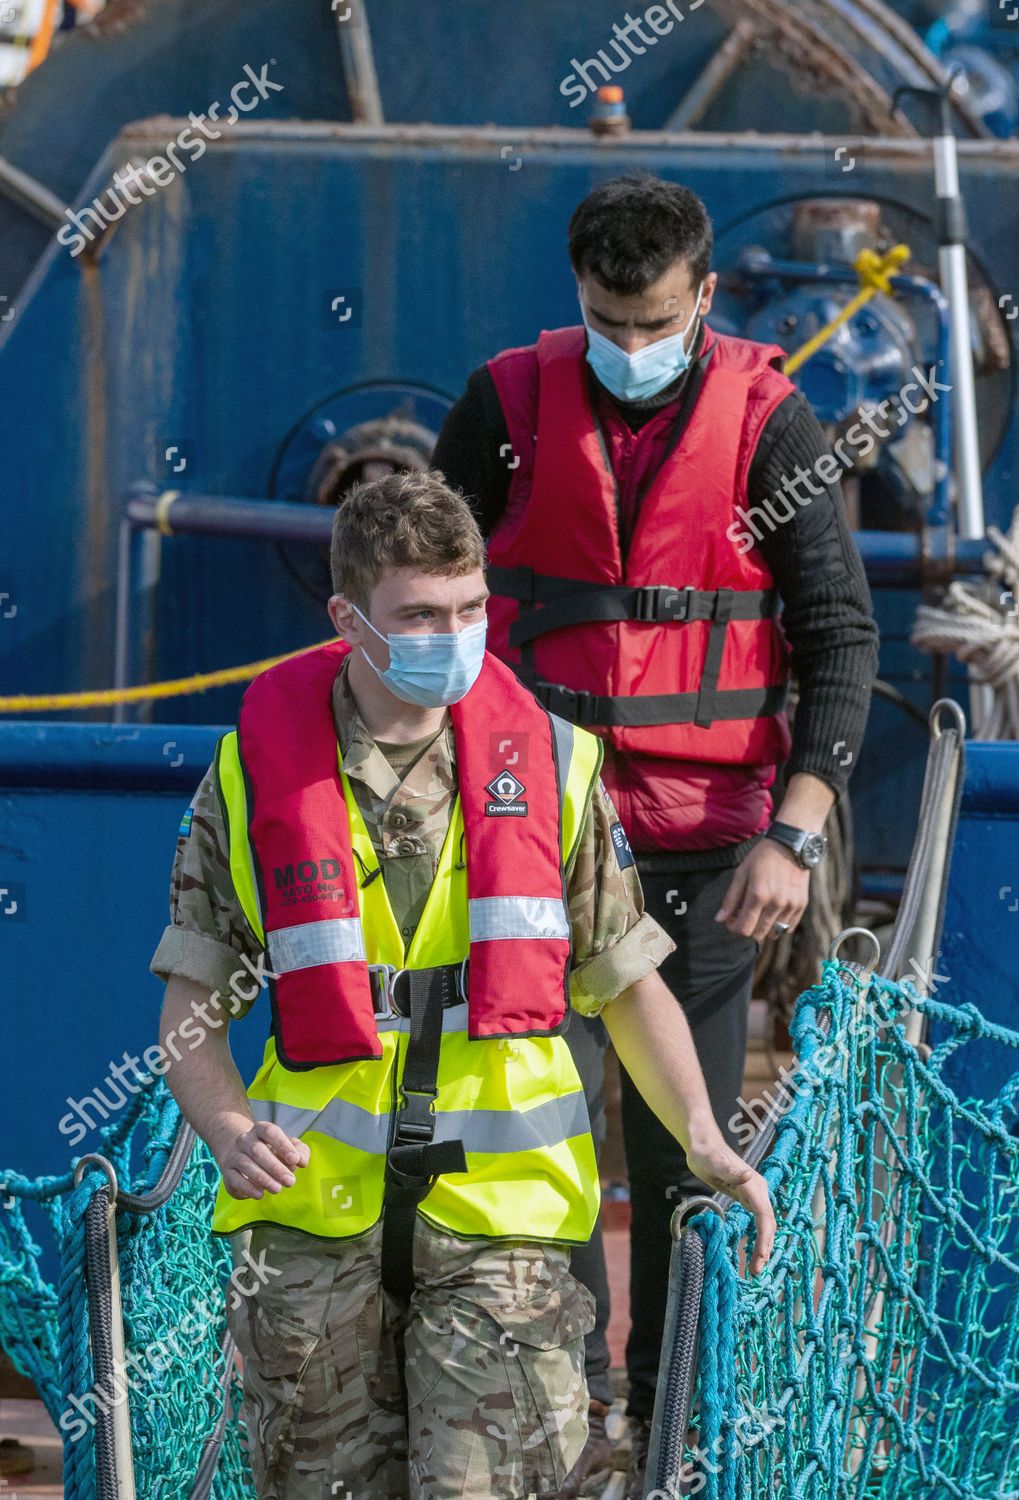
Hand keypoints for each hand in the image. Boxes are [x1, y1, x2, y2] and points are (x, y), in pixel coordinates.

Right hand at [210, 1113, 310, 1199]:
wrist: (240, 1152)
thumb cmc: (271, 1150)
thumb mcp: (287, 1146)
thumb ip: (299, 1151)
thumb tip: (302, 1161)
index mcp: (261, 1129)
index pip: (270, 1132)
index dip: (283, 1145)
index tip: (295, 1159)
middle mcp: (245, 1140)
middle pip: (258, 1150)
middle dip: (275, 1167)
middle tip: (290, 1181)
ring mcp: (234, 1155)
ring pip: (246, 1165)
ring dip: (262, 1178)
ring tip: (277, 1189)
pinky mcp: (228, 1171)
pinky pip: (234, 1179)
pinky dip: (246, 1187)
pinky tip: (259, 1195)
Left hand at [684, 1135, 776, 1275]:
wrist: (703, 1144)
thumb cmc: (706, 1153)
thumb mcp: (714, 1162)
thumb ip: (731, 1170)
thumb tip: (748, 1177)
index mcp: (753, 1185)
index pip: (765, 1216)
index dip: (764, 1238)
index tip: (760, 1258)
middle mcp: (758, 1190)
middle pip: (768, 1224)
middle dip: (765, 1248)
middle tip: (756, 1271)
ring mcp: (755, 1193)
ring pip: (766, 1224)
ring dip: (764, 1245)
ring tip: (756, 1266)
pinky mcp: (748, 1197)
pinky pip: (758, 1220)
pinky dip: (759, 1237)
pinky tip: (755, 1249)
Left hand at [715, 838, 809, 940]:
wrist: (790, 845)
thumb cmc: (762, 857)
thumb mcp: (741, 873)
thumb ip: (731, 898)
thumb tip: (719, 919)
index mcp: (758, 895)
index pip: (744, 928)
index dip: (734, 928)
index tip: (732, 919)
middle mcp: (776, 903)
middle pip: (758, 934)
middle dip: (747, 928)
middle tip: (744, 915)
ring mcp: (790, 905)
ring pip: (774, 933)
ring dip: (763, 927)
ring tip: (759, 913)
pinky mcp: (801, 905)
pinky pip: (788, 928)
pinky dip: (779, 925)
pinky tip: (773, 911)